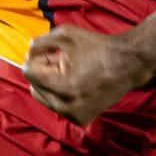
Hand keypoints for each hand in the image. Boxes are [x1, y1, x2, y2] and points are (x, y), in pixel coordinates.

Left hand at [23, 25, 155, 125]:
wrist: (128, 64)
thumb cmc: (97, 47)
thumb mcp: (66, 35)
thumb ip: (40, 43)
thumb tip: (27, 54)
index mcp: (63, 87)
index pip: (29, 73)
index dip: (37, 59)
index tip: (51, 53)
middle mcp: (66, 107)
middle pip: (34, 87)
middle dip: (42, 73)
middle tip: (60, 61)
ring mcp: (74, 116)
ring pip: (45, 98)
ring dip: (50, 84)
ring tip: (69, 71)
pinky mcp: (81, 120)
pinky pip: (58, 106)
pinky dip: (61, 95)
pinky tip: (75, 83)